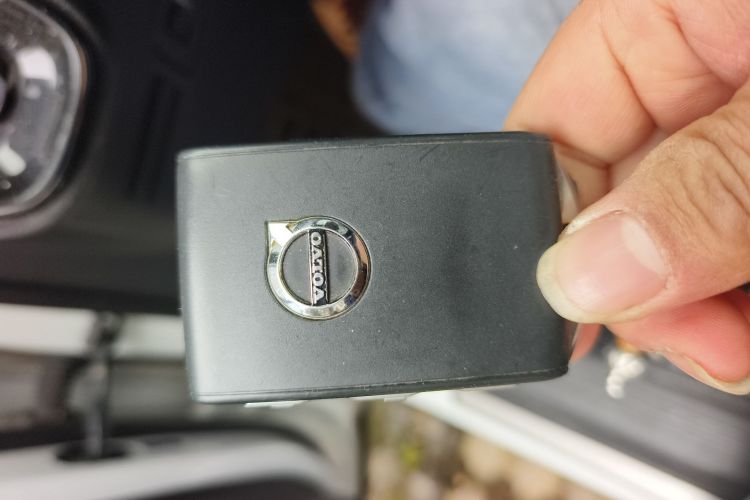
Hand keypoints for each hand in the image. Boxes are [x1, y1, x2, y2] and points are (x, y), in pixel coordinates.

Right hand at [506, 0, 749, 393]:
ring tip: (736, 341)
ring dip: (696, 309)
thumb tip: (586, 277)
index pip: (542, 136)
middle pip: (607, 205)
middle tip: (694, 338)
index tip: (575, 318)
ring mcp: (728, 126)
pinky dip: (735, 298)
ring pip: (671, 240)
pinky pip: (724, 245)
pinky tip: (746, 318)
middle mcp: (684, 74)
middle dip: (639, 288)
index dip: (544, 239)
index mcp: (654, 18)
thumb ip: (701, 185)